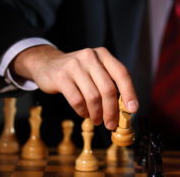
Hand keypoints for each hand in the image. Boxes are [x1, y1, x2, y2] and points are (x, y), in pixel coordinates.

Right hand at [11, 45, 137, 129]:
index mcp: (103, 55)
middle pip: (108, 88)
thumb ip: (109, 84)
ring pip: (93, 96)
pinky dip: (83, 111)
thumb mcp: (95, 70)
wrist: (47, 64)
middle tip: (111, 124)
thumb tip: (124, 110)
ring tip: (97, 120)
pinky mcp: (61, 76)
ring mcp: (74, 65)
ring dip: (97, 113)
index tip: (133, 109)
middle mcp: (90, 57)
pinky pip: (77, 100)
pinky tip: (85, 114)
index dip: (130, 92)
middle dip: (111, 110)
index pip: (122, 73)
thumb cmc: (78, 72)